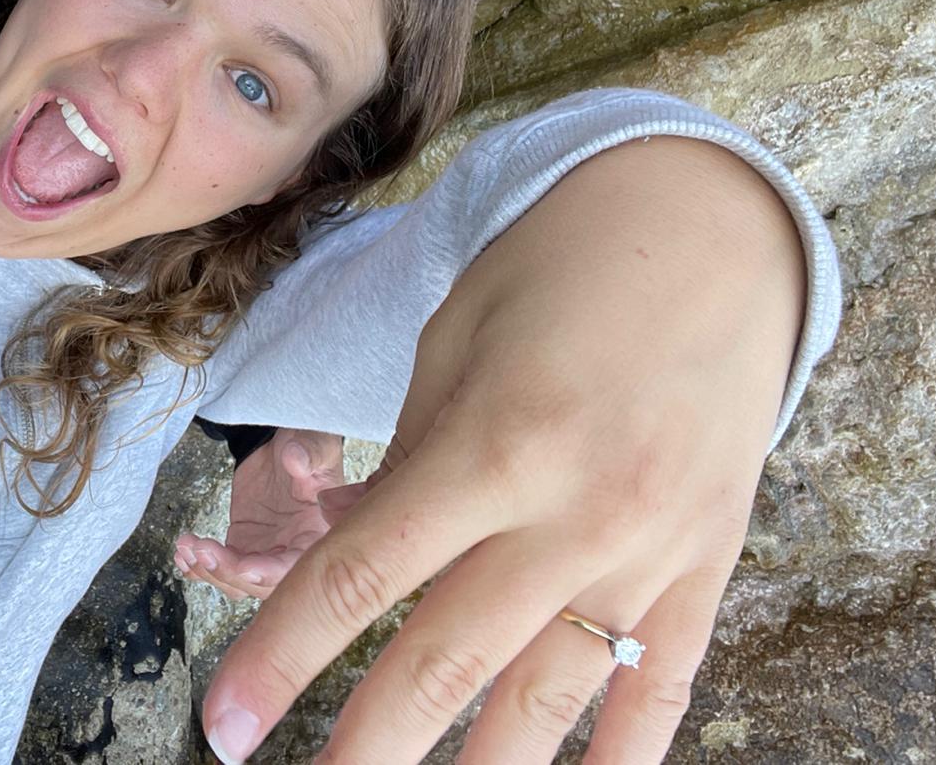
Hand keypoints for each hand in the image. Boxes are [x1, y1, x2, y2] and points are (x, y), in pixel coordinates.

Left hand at [174, 429, 346, 599]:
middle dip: (228, 571)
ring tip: (187, 546)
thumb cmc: (308, 447)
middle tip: (203, 550)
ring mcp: (265, 553)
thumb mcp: (316, 444)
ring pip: (236, 581)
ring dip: (209, 570)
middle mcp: (293, 553)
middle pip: (260, 583)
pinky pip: (220, 567)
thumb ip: (310, 453)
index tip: (244, 567)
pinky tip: (183, 556)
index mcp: (318, 536)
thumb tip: (296, 460)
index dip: (269, 572)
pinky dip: (199, 569)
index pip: (296, 567)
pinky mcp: (243, 546)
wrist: (283, 445)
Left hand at [199, 137, 807, 763]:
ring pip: (548, 702)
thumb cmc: (555, 267)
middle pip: (444, 663)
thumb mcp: (454, 343)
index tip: (222, 723)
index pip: (359, 577)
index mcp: (493, 446)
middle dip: (361, 748)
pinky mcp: (709, 564)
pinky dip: (616, 760)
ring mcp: (652, 550)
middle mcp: (574, 514)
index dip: (278, 658)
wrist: (712, 224)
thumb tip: (365, 562)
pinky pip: (662, 689)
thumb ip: (412, 462)